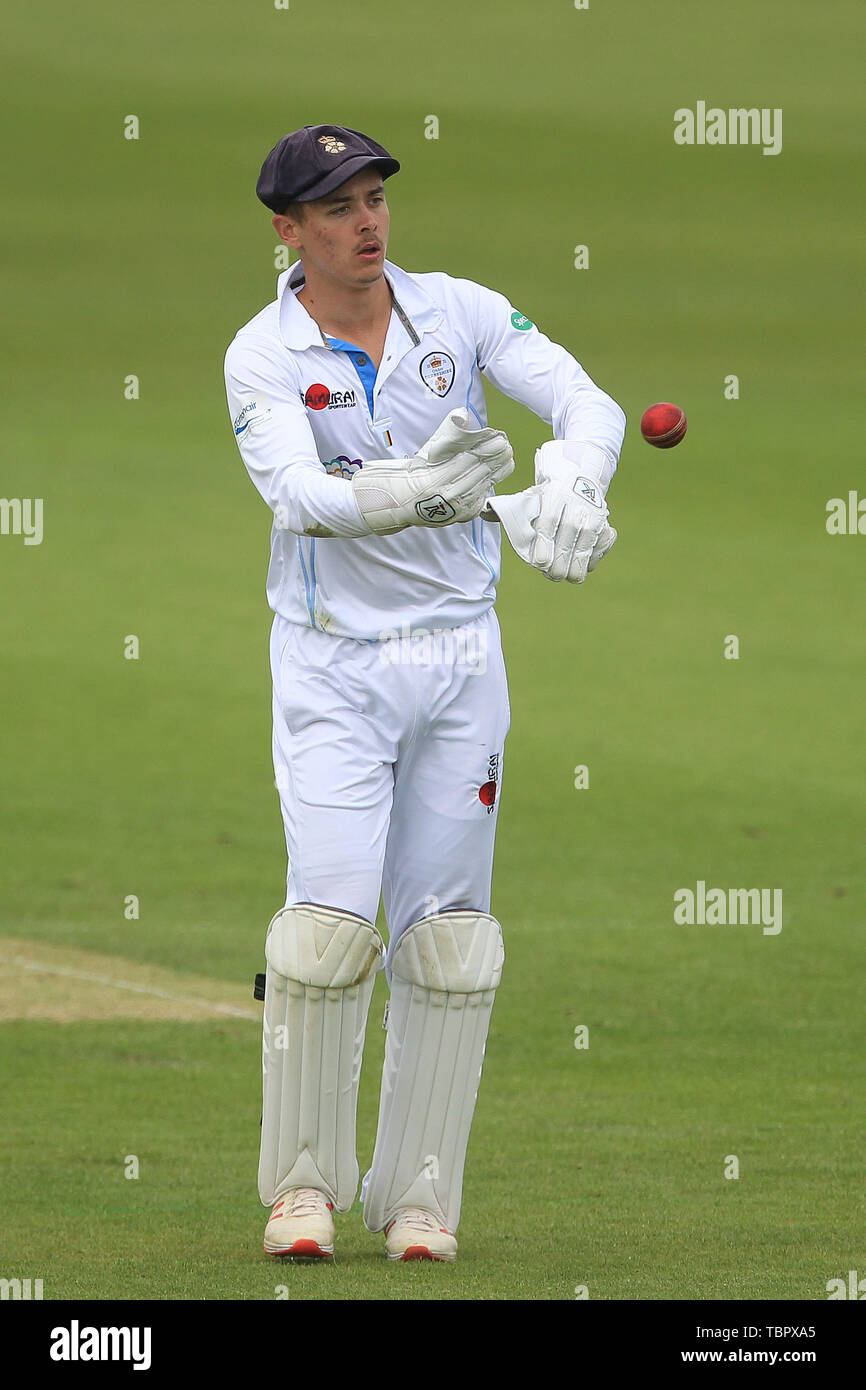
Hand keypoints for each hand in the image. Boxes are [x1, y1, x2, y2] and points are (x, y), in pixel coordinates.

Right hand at [352, 409, 514, 534]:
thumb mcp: (426, 451)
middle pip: (482, 471)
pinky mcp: (465, 514)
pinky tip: (494, 473)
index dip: (489, 448)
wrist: (402, 503)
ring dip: (498, 469)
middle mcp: (451, 495)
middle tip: (506, 445)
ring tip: (506, 456)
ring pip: (486, 484)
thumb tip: (462, 415)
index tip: (499, 438)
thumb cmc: (414, 475)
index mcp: (440, 478)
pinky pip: (482, 496)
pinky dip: (489, 483)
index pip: (472, 459)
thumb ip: (446, 433)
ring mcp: (460, 507)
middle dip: (497, 457)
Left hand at [482, 440, 616, 582]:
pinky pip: (603, 545)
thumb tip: (483, 514)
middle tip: (552, 574)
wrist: (580, 469)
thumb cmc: (547, 492)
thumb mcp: (529, 495)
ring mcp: (593, 514)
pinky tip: (584, 564)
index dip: (543, 546)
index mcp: (553, 496)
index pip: (548, 523)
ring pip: (587, 546)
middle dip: (559, 563)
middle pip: (568, 540)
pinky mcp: (606, 521)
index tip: (539, 563)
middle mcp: (575, 505)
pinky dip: (594, 558)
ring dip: (577, 567)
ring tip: (567, 576)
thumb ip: (509, 509)